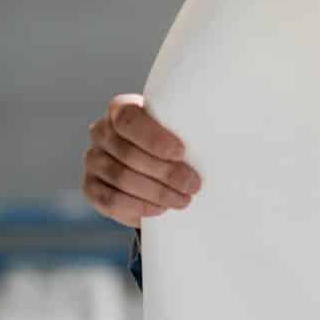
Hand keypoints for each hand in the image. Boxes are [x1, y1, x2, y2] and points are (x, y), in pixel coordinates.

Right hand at [83, 93, 199, 228]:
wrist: (152, 161)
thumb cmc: (172, 139)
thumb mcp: (179, 126)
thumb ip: (189, 125)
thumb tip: (229, 131)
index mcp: (121, 109)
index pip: (130, 120)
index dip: (154, 138)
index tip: (181, 153)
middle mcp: (100, 131)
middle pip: (128, 154)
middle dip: (165, 173)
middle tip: (193, 185)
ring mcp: (93, 159)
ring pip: (120, 179)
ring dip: (155, 193)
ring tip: (182, 200)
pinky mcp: (90, 186)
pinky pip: (109, 200)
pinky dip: (136, 207)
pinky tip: (159, 210)